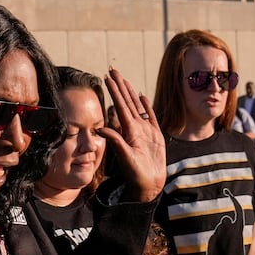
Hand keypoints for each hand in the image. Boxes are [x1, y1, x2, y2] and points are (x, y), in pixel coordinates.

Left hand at [100, 69, 165, 202]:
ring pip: (137, 106)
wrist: (149, 185)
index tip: (106, 76)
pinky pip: (151, 117)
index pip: (120, 105)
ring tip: (124, 80)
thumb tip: (99, 129)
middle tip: (112, 69)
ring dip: (130, 92)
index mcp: (128, 130)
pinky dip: (147, 106)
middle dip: (120, 85)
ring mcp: (145, 131)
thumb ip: (115, 142)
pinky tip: (142, 96)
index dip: (114, 90)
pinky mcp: (156, 136)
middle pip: (127, 101)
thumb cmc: (136, 174)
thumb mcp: (124, 157)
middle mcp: (135, 127)